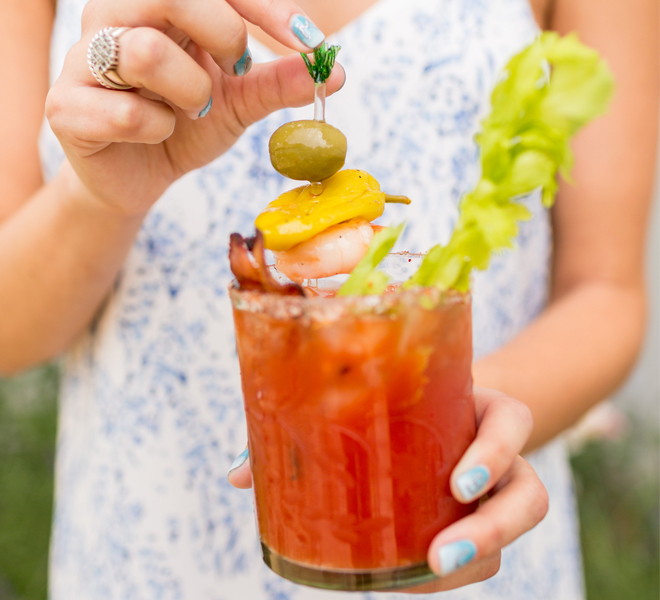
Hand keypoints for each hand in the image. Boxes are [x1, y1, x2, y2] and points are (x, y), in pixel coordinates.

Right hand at [46, 0, 344, 215]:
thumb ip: (278, 83)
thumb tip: (334, 71)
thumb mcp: (238, 101)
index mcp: (159, 6)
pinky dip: (157, 130)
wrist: (139, 177)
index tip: (309, 40)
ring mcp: (85, 60)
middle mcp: (115, 18)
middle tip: (233, 69)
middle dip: (222, 33)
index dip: (265, 7)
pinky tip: (157, 134)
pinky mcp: (67, 107)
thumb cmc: (184, 125)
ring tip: (190, 109)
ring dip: (190, 91)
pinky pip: (122, 111)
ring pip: (143, 51)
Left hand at [228, 387, 547, 591]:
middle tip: (441, 554)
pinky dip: (443, 574)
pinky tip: (401, 580)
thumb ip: (308, 425)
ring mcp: (498, 489)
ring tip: (424, 575)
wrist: (446, 404)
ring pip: (512, 534)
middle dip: (492, 530)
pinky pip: (483, 556)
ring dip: (476, 559)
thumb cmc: (402, 403)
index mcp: (482, 410)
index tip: (457, 486)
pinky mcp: (483, 519)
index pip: (512, 424)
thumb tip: (236, 474)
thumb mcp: (374, 400)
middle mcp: (502, 454)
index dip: (494, 456)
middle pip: (527, 496)